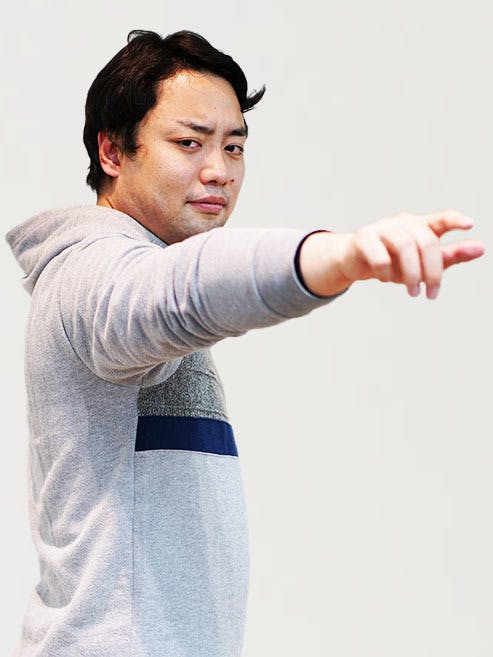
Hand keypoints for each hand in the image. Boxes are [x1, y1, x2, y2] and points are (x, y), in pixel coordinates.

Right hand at [338, 209, 484, 298]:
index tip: (469, 224)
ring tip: (413, 292)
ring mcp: (381, 228)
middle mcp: (402, 223)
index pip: (440, 218)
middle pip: (426, 241)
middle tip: (432, 294)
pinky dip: (387, 273)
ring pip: (404, 247)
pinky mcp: (363, 239)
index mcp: (419, 226)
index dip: (454, 220)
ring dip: (411, 274)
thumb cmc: (392, 261)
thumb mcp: (422, 263)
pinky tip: (386, 279)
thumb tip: (480, 248)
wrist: (353, 262)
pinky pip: (380, 257)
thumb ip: (450, 256)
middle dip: (432, 270)